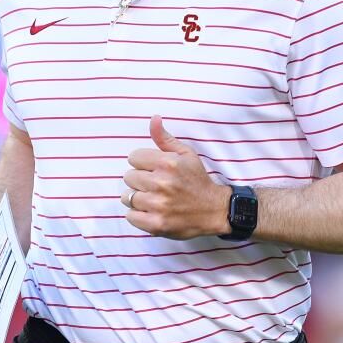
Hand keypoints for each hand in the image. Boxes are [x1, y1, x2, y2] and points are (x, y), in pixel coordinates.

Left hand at [123, 115, 227, 239]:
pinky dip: (137, 215)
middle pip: (128, 177)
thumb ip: (165, 138)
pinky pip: (130, 216)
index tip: (152, 169)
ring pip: (127, 197)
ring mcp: (159, 205)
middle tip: (153, 185)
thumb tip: (154, 118)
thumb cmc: (197, 180)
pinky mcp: (156, 224)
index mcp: (168, 163)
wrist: (214, 210)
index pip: (133, 157)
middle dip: (139, 180)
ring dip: (137, 198)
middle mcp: (162, 183)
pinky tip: (150, 211)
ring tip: (152, 199)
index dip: (142, 163)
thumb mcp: (186, 154)